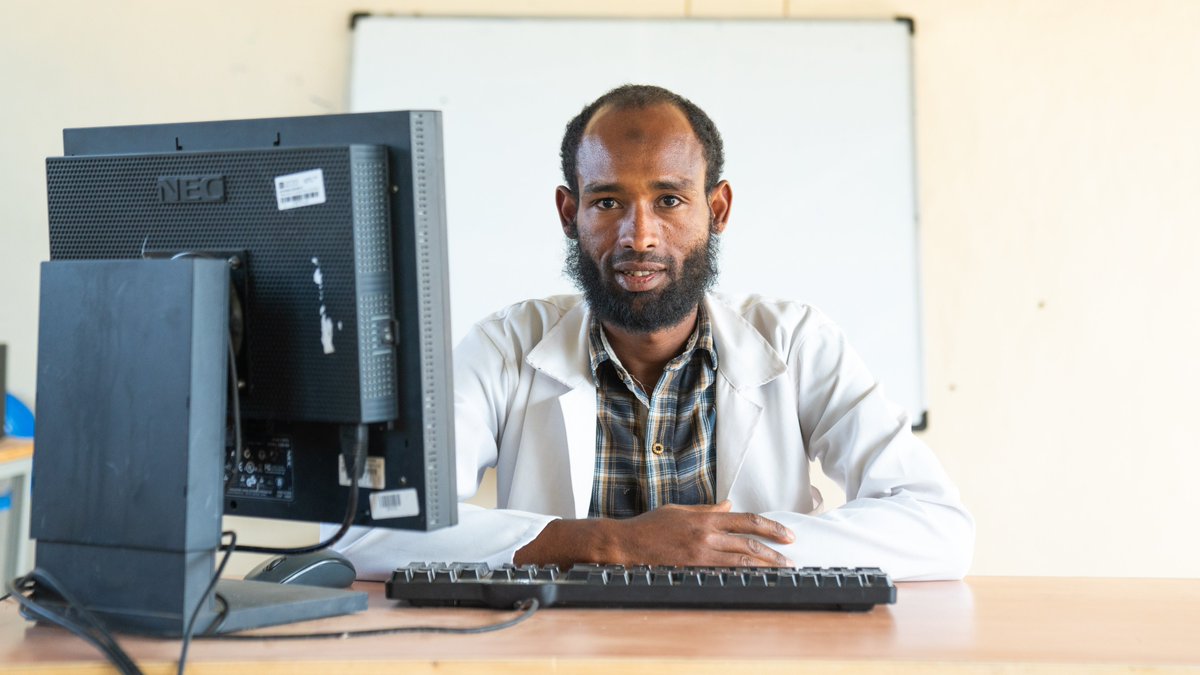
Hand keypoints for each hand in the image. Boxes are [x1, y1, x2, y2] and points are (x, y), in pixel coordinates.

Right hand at [515, 500, 795, 568]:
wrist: (625, 545)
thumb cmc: (649, 526)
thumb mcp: (680, 511)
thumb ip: (707, 509)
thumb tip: (730, 506)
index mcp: (705, 518)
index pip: (746, 520)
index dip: (771, 528)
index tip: (787, 535)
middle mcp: (706, 535)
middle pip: (749, 543)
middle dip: (774, 551)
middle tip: (791, 557)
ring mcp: (700, 555)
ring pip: (741, 561)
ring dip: (764, 566)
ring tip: (781, 571)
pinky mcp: (692, 570)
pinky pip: (724, 574)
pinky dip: (742, 576)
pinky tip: (754, 580)